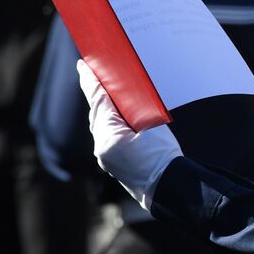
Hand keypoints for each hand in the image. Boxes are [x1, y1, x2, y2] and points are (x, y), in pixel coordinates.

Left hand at [78, 59, 181, 209]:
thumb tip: (126, 99)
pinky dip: (109, 126)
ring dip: (103, 110)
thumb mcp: (153, 125)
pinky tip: (115, 120)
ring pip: (101, 127)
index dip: (91, 81)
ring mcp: (105, 157)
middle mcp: (102, 146)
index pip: (98, 100)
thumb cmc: (164, 156)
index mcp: (110, 134)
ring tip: (104, 95)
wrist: (169, 188)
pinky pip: (107, 138)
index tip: (83, 65)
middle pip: (97, 113)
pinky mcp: (112, 164)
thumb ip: (136, 111)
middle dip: (95, 94)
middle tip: (91, 74)